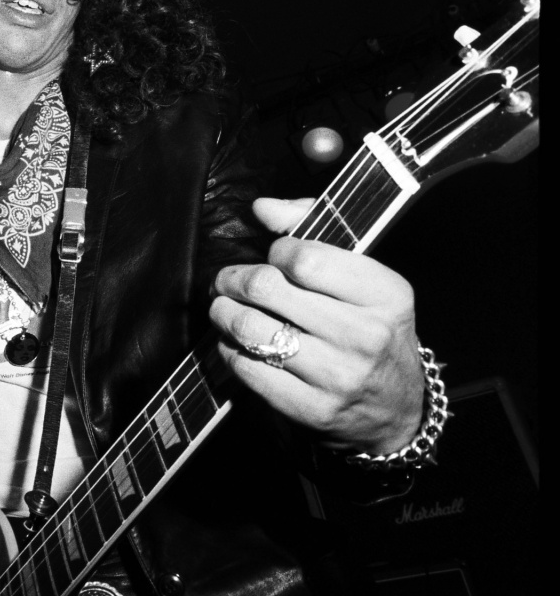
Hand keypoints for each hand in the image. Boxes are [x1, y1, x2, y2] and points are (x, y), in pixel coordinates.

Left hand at [209, 198, 424, 453]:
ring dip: (223, 312)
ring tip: (222, 307)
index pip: (303, 258)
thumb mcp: (363, 278)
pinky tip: (235, 342)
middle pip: (266, 290)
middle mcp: (365, 335)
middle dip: (234, 279)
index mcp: (384, 294)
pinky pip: (246, 368)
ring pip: (249, 330)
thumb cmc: (371, 328)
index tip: (271, 257)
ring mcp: (338, 376)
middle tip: (227, 280)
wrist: (396, 406)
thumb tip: (262, 208)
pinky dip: (229, 349)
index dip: (274, 252)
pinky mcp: (311, 408)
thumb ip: (313, 230)